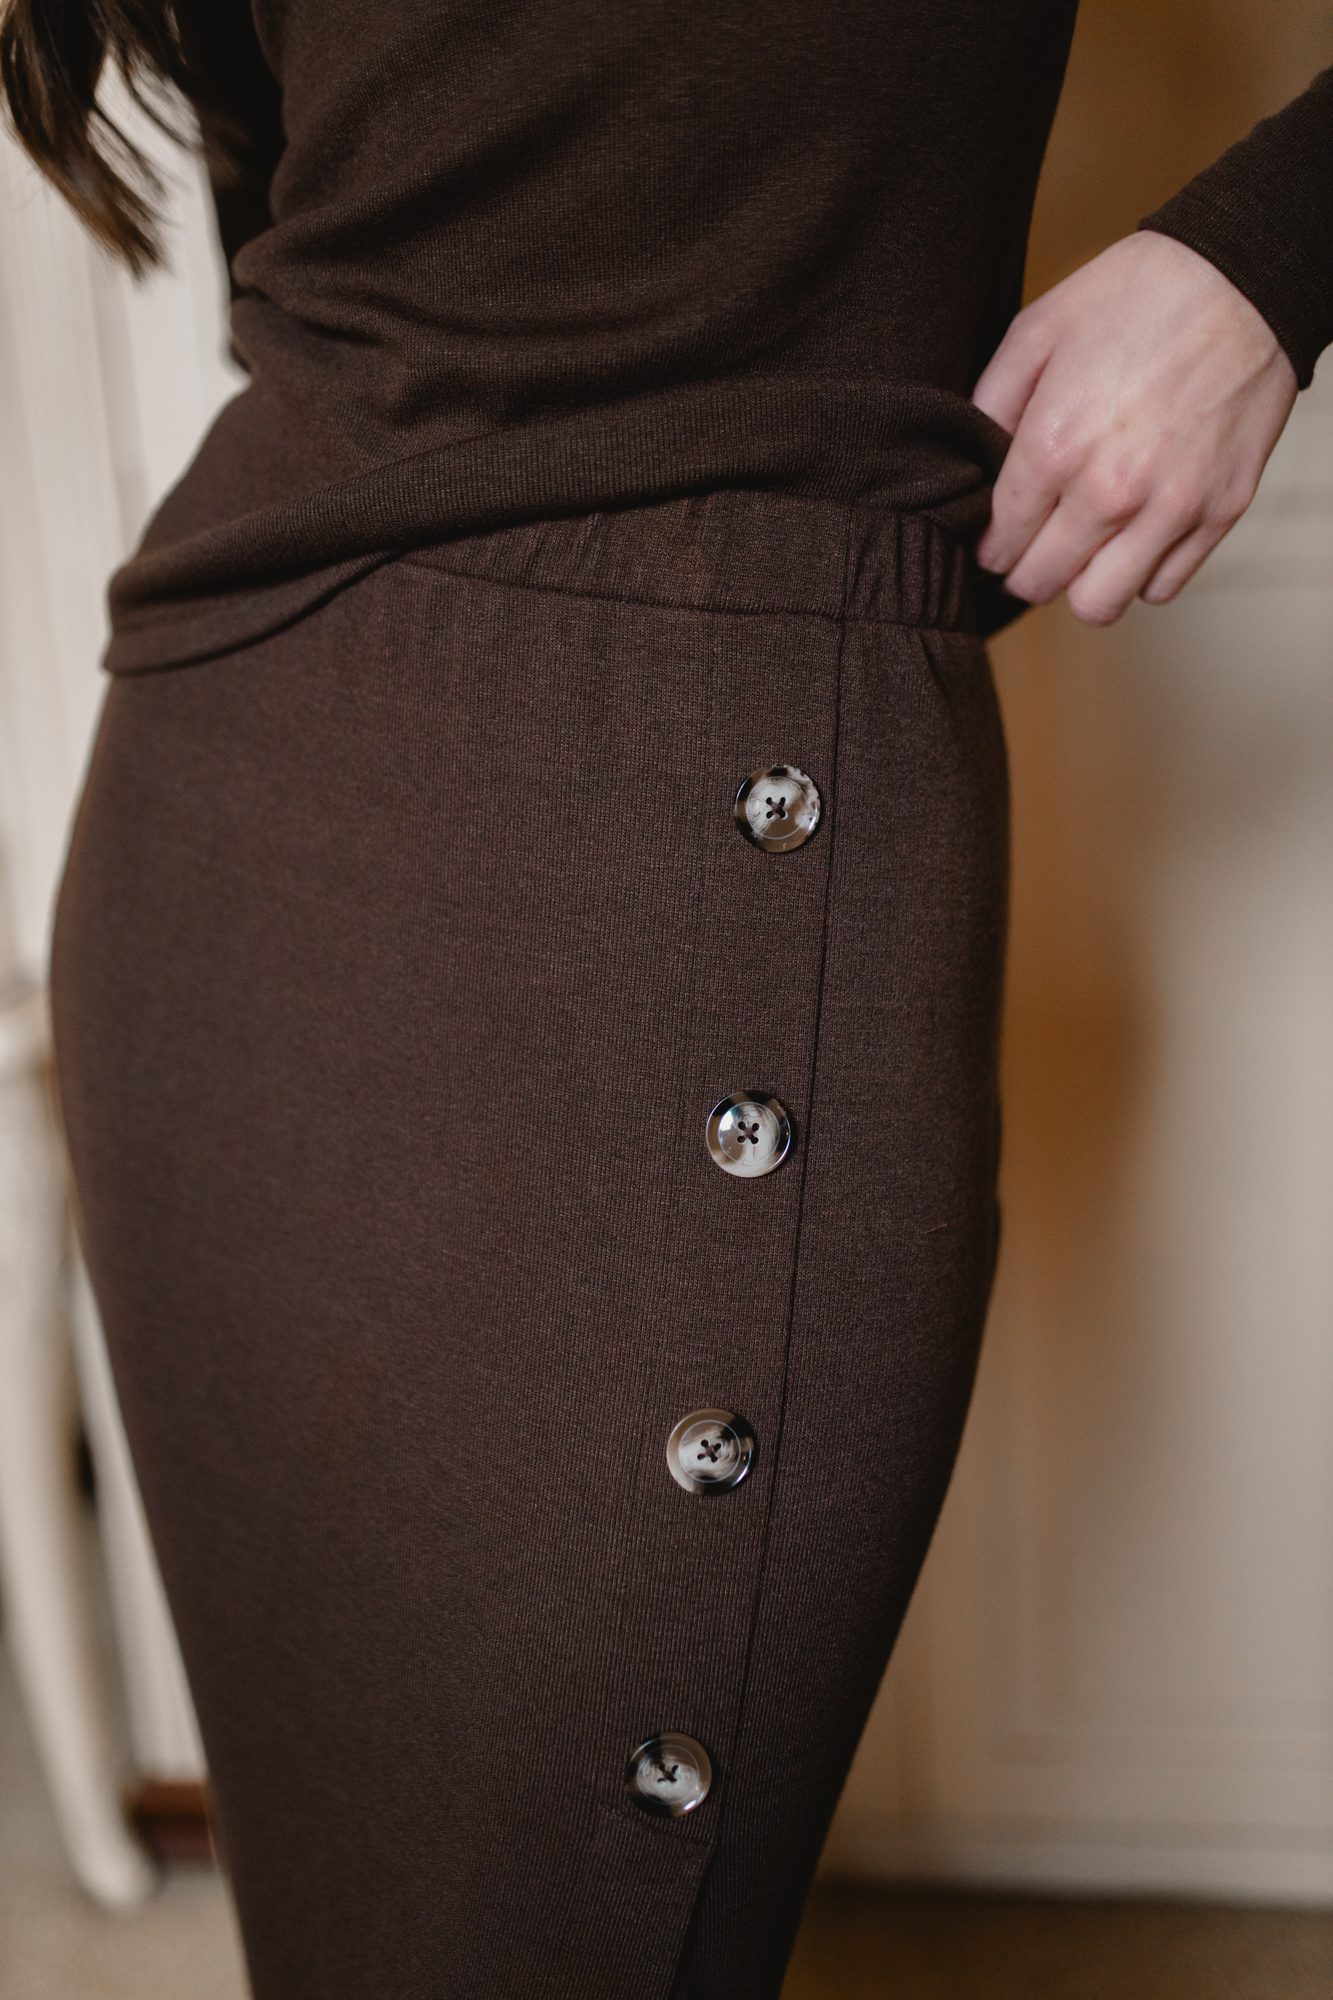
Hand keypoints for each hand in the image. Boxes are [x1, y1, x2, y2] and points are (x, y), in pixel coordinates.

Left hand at [970, 230, 1297, 624]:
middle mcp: (1109, 490)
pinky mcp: (1219, 512)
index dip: (991, 546)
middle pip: (1041, 584)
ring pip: (1100, 604)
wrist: (1243, 276)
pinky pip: (1163, 586)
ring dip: (1082, 585)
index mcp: (1054, 446)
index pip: (1000, 544)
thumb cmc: (1137, 296)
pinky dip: (1143, 573)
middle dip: (1026, 570)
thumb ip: (990, 406)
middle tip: (1033, 546)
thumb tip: (971, 467)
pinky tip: (1136, 535)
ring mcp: (1170, 507)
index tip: (998, 536)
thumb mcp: (1035, 331)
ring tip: (1085, 550)